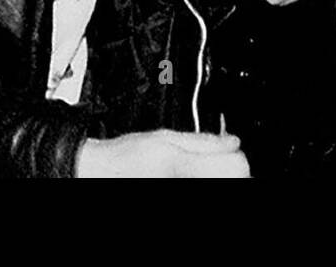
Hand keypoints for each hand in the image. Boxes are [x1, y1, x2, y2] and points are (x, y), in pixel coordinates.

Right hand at [76, 130, 249, 177]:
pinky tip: (186, 177)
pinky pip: (207, 191)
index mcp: (185, 166)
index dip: (233, 153)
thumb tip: (231, 141)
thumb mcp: (164, 137)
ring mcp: (183, 191)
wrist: (97, 175)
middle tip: (210, 161)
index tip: (225, 149)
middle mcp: (187, 184)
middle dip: (225, 168)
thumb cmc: (124, 158)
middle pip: (234, 179)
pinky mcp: (176, 198)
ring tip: (194, 170)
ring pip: (222, 185)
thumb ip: (202, 141)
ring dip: (215, 177)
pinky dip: (204, 182)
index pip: (239, 166)